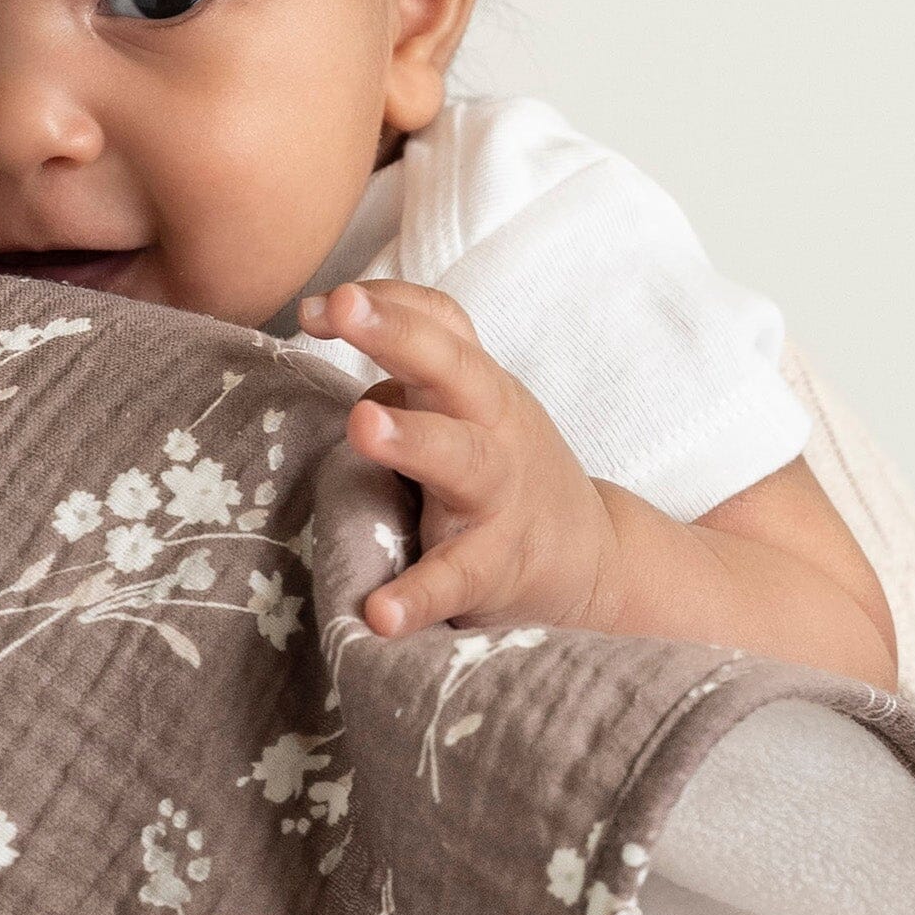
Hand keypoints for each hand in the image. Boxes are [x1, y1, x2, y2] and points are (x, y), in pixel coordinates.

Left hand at [297, 280, 620, 638]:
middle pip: (452, 367)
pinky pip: (455, 579)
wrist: (594, 560)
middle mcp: (494, 428)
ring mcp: (499, 498)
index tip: (321, 302)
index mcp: (479, 387)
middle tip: (342, 308)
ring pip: (461, 459)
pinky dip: (418, 595)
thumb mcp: (472, 408)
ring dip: (413, 438)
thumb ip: (409, 370)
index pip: (441, 322)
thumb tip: (321, 328)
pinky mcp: (496, 568)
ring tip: (362, 425)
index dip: (386, 302)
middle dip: (397, 333)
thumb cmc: (504, 470)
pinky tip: (378, 612)